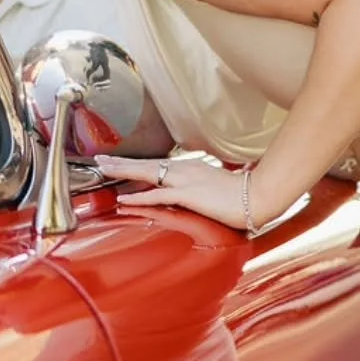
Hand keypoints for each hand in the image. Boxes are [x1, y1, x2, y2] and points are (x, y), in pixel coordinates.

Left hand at [102, 153, 249, 229]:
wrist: (259, 196)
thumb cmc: (244, 195)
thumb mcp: (218, 187)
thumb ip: (203, 188)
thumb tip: (199, 193)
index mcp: (191, 168)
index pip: (158, 164)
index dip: (136, 163)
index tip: (119, 161)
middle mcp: (186, 170)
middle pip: (147, 164)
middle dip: (121, 162)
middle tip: (100, 160)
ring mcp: (187, 181)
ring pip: (147, 174)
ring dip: (123, 172)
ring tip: (103, 170)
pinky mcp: (189, 195)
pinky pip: (158, 196)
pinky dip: (139, 198)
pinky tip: (123, 200)